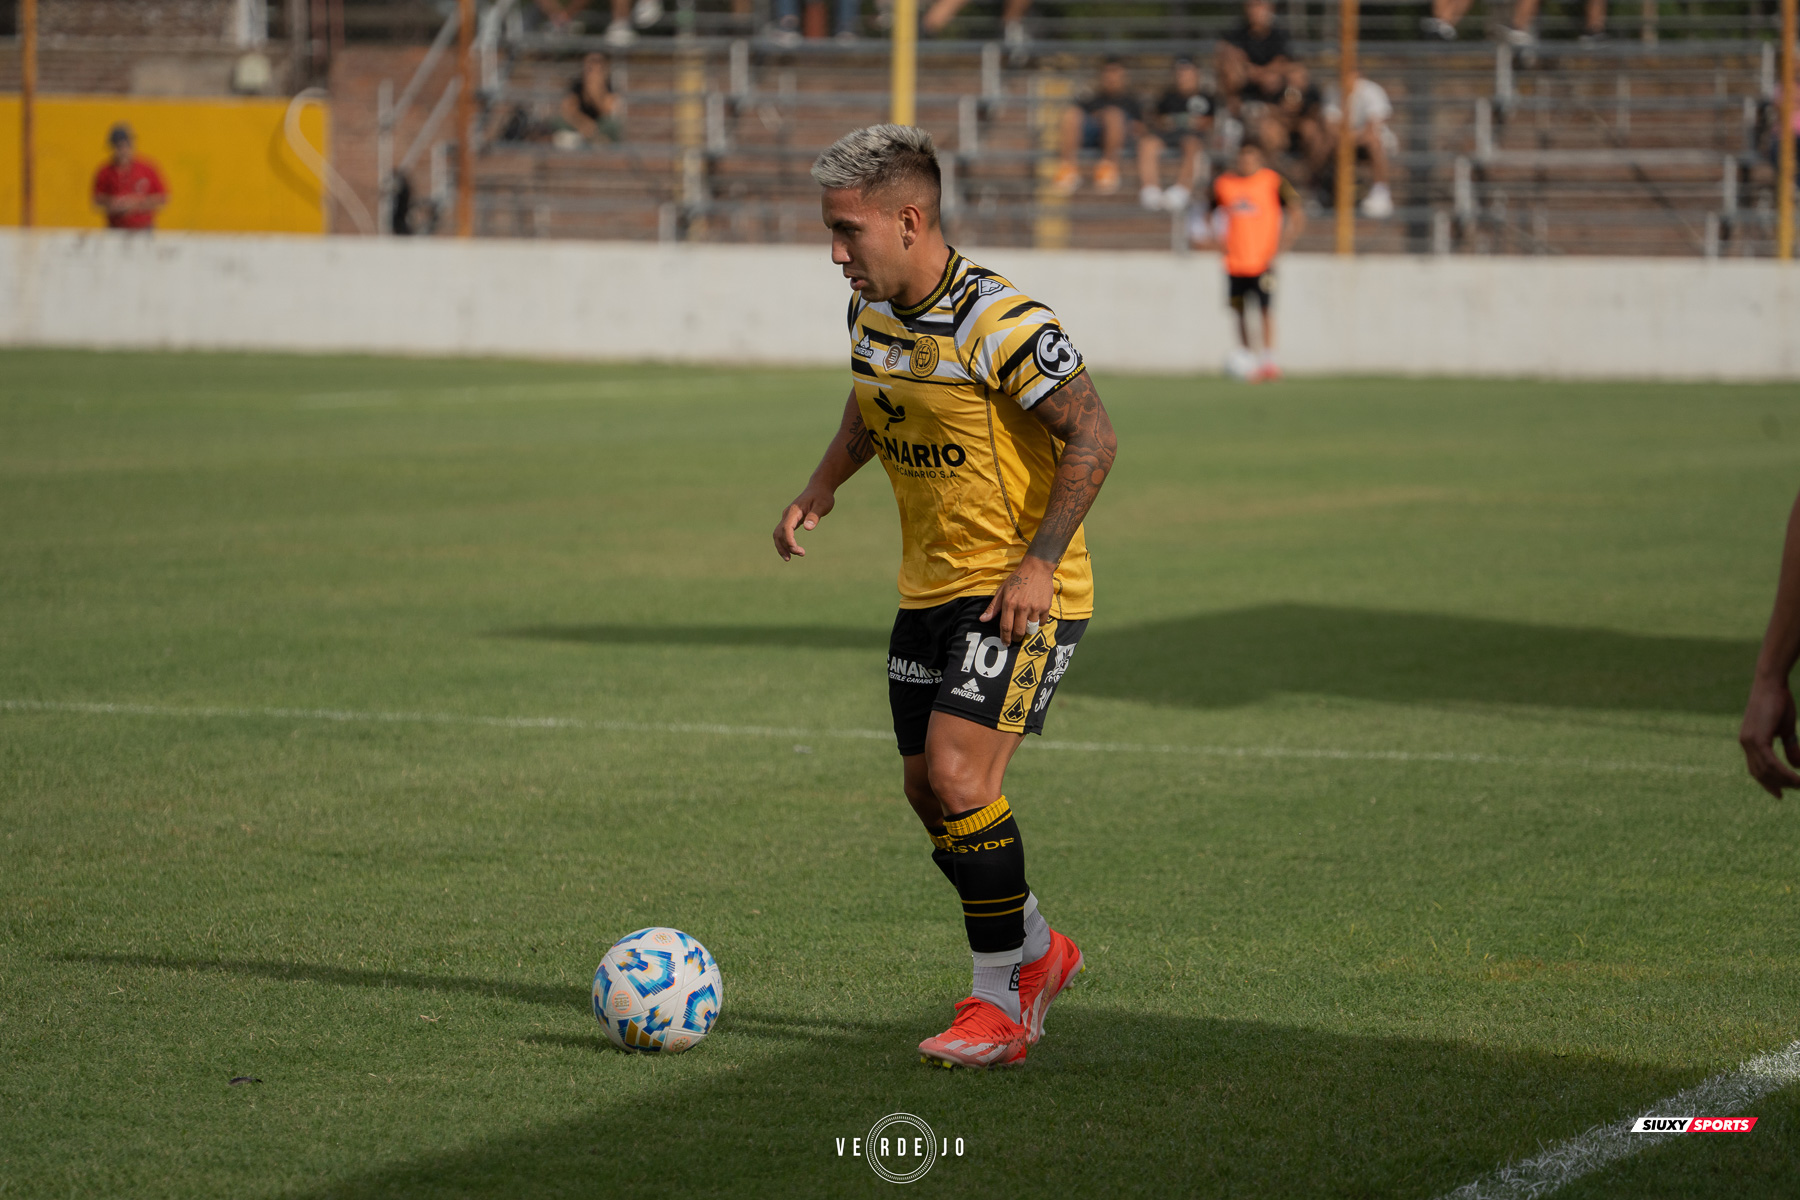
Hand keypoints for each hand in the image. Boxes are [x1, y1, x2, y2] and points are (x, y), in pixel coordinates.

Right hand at [773, 483, 834, 561]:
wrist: (819, 488)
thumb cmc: (822, 496)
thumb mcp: (822, 505)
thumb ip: (814, 516)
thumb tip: (808, 528)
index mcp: (794, 511)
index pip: (786, 528)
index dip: (789, 541)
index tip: (796, 550)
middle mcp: (787, 514)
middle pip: (779, 533)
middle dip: (785, 546)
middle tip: (800, 554)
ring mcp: (787, 517)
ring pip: (778, 534)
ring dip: (782, 547)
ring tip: (790, 558)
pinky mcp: (790, 520)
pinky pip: (783, 533)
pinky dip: (784, 543)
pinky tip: (791, 550)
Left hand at [980, 556, 1054, 643]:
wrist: (1036, 568)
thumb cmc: (1017, 579)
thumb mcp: (1002, 590)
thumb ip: (993, 607)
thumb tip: (982, 619)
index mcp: (1009, 603)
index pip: (1006, 627)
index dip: (1005, 638)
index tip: (1005, 643)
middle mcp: (1022, 607)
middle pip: (1019, 631)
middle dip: (1016, 638)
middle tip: (1015, 638)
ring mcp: (1035, 608)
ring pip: (1031, 629)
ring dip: (1027, 631)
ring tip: (1025, 627)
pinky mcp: (1045, 607)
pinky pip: (1042, 622)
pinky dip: (1038, 623)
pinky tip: (1035, 618)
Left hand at [1740, 674, 1799, 796]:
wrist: (1772, 684)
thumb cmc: (1779, 703)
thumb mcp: (1786, 730)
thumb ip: (1790, 748)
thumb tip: (1797, 766)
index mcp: (1749, 742)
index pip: (1756, 769)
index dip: (1768, 783)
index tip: (1779, 795)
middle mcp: (1745, 743)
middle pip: (1760, 773)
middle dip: (1779, 784)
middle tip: (1797, 788)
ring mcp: (1749, 741)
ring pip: (1766, 770)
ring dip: (1784, 780)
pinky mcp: (1756, 738)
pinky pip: (1769, 762)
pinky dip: (1783, 772)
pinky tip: (1796, 778)